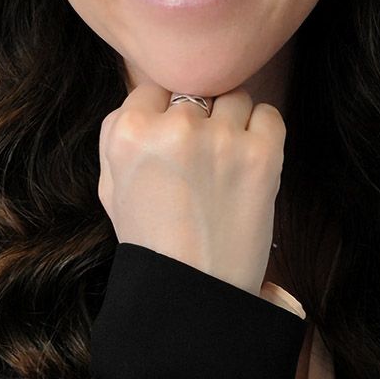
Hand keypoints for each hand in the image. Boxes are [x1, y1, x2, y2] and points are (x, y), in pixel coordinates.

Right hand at [98, 83, 285, 296]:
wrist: (197, 290)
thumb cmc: (152, 243)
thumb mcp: (110, 187)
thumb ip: (119, 136)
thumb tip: (146, 100)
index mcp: (129, 132)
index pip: (154, 88)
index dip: (164, 115)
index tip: (173, 145)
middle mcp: (175, 128)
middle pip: (195, 90)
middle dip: (199, 117)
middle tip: (201, 160)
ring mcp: (221, 138)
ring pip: (234, 97)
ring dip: (233, 122)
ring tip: (225, 164)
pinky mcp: (262, 153)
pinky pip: (268, 113)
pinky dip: (263, 132)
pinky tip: (250, 163)